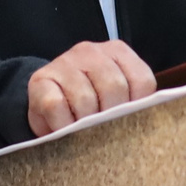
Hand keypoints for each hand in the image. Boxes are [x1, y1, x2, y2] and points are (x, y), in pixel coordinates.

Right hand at [27, 39, 157, 136]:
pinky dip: (62, 125)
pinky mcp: (40, 79)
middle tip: (104, 133)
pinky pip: (56, 106)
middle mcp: (92, 51)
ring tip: (83, 134)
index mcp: (118, 53)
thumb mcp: (115, 98)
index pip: (142, 81)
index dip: (138, 109)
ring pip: (85, 100)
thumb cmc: (90, 103)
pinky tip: (64, 130)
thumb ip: (132, 104)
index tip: (129, 123)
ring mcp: (65, 62)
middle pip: (114, 88)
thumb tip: (144, 122)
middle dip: (111, 119)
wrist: (46, 100)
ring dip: (85, 126)